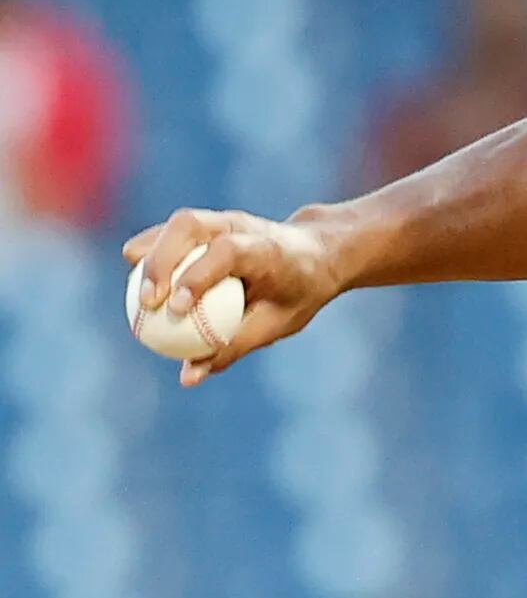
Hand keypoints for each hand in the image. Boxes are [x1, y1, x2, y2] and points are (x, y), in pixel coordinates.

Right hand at [122, 208, 348, 385]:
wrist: (318, 251)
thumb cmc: (299, 292)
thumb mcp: (278, 324)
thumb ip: (234, 346)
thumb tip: (188, 378)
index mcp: (268, 249)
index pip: (228, 252)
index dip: (198, 276)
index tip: (177, 309)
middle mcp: (243, 226)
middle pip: (190, 225)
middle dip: (160, 261)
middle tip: (146, 303)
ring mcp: (224, 219)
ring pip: (178, 224)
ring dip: (150, 255)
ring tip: (138, 297)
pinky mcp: (209, 222)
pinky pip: (172, 232)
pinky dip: (153, 252)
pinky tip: (137, 282)